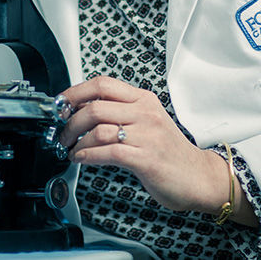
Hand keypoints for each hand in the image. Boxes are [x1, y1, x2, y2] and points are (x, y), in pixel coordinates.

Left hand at [58, 76, 256, 225]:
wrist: (199, 177)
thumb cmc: (169, 152)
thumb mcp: (147, 121)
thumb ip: (121, 112)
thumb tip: (82, 110)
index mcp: (143, 99)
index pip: (103, 84)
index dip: (76, 92)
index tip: (61, 103)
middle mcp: (145, 113)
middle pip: (95, 106)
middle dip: (70, 121)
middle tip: (62, 133)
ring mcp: (146, 135)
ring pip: (98, 129)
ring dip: (76, 140)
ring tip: (70, 148)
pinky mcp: (146, 158)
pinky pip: (107, 152)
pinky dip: (87, 155)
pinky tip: (81, 158)